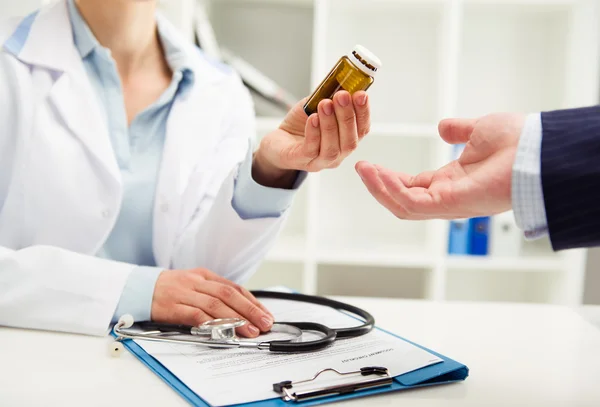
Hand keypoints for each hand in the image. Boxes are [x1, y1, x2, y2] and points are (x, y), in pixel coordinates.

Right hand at [151, 268, 273, 337]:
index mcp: (204, 275)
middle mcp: (197, 282)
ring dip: (235, 319)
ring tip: (249, 331)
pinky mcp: (172, 306)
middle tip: (264, 323)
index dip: (252, 301)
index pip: (234, 287)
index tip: (265, 314)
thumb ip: (212, 294)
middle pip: (229, 295)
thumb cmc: (168, 290)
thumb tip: (239, 311)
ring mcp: (184, 293)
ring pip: (215, 305)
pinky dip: (210, 323)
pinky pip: (194, 314)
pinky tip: (222, 331)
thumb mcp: (193, 284)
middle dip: (250, 310)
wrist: (136, 287)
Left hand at [252, 91, 370, 187]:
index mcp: (346, 139)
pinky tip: (312, 118)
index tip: (361, 95)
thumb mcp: (316, 105)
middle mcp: (338, 154)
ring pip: (332, 148)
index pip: (362, 129)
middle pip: (350, 141)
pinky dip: (313, 133)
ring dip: (330, 124)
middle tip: (342, 96)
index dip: (364, 112)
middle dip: (348, 116)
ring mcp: (321, 161)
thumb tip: (340, 81)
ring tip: (325, 104)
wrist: (279, 141)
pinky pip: (311, 149)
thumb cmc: (301, 125)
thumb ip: (329, 96)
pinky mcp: (302, 161)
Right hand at [355, 113, 525, 219]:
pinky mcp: (451, 203)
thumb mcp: (479, 130)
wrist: (538, 148)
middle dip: (379, 186)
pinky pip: (412, 203)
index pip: (412, 187)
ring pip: (403, 206)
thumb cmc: (518, 142)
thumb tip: (444, 127)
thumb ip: (459, 131)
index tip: (370, 164)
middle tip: (361, 167)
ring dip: (380, 188)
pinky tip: (377, 172)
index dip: (389, 178)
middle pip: (403, 200)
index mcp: (452, 182)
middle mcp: (448, 197)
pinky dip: (391, 189)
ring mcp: (449, 203)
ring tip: (363, 169)